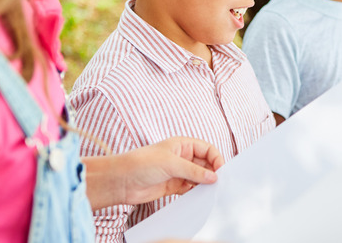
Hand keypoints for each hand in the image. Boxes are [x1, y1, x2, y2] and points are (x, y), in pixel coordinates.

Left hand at [83, 136, 224, 210]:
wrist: (121, 181)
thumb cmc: (141, 163)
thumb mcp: (171, 164)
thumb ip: (194, 171)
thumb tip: (213, 176)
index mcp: (182, 145)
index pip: (207, 149)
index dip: (216, 159)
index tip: (221, 171)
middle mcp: (181, 157)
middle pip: (205, 163)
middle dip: (212, 172)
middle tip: (218, 183)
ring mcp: (177, 172)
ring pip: (198, 177)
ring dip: (204, 183)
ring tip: (209, 191)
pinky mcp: (173, 186)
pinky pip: (190, 188)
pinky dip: (196, 192)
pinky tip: (198, 196)